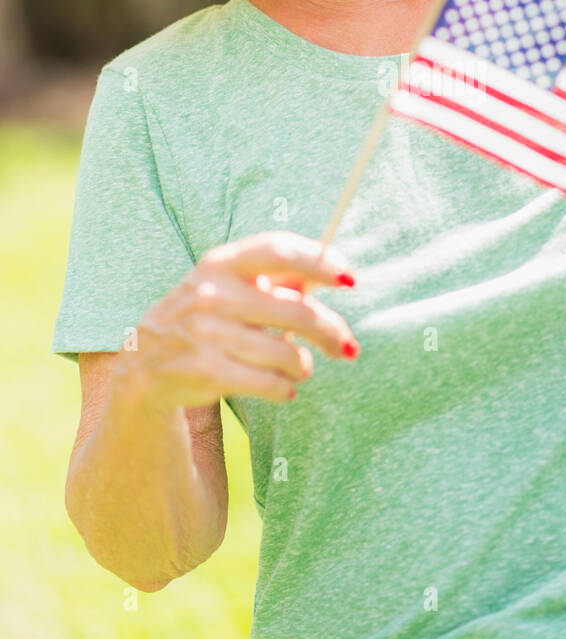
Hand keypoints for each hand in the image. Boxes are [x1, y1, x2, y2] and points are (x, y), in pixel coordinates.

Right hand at [118, 230, 359, 409]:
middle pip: (295, 309)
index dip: (318, 261)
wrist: (143, 365)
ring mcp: (205, 333)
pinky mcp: (206, 370)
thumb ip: (277, 280)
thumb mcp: (229, 288)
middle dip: (330, 331)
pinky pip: (270, 382)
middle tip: (347, 346)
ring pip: (286, 352)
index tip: (349, 278)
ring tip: (300, 368)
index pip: (277, 249)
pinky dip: (285, 388)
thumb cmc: (205, 319)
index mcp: (220, 263)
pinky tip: (283, 388)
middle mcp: (211, 293)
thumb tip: (334, 274)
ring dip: (303, 365)